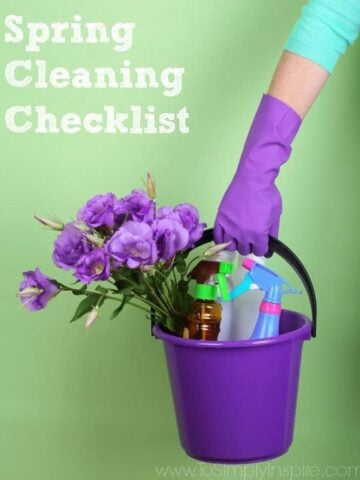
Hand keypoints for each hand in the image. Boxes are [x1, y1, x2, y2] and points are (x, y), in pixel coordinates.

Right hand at [214, 94, 300, 255]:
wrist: (254, 168)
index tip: (263, 244)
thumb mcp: (275, 211)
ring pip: (232, 243)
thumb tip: (269, 242)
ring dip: (237, 240)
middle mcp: (242, 229)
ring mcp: (230, 221)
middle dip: (250, 244)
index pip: (260, 250)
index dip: (263, 247)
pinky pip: (219, 232)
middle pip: (245, 249)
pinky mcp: (222, 213)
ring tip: (240, 233)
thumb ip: (272, 228)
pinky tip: (226, 232)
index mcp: (257, 230)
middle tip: (252, 238)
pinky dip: (222, 235)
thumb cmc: (267, 188)